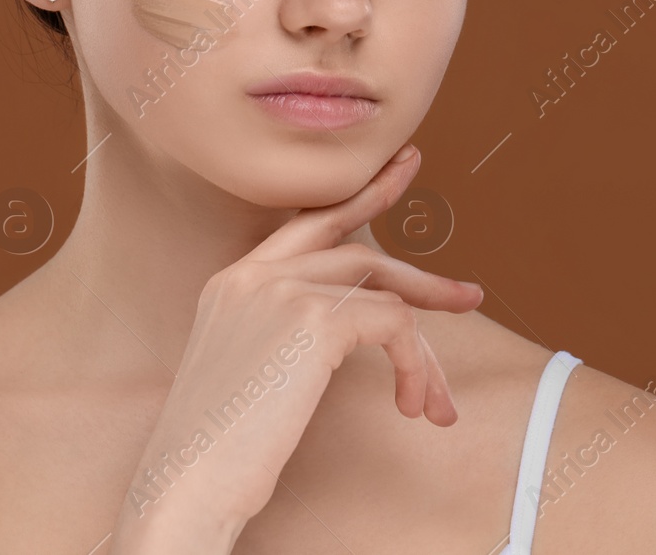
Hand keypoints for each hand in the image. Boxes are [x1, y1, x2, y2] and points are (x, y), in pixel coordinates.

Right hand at [108, 143, 483, 553]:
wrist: (187, 482)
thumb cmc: (216, 449)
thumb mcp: (247, 374)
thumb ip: (283, 338)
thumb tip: (349, 333)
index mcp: (231, 283)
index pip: (306, 223)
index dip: (360, 199)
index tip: (400, 171)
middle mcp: (252, 275)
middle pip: (355, 247)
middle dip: (420, 272)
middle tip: (469, 295)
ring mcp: (280, 289)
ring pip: (384, 291)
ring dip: (424, 351)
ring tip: (442, 400)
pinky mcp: (312, 319)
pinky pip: (393, 323)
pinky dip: (414, 364)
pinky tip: (410, 404)